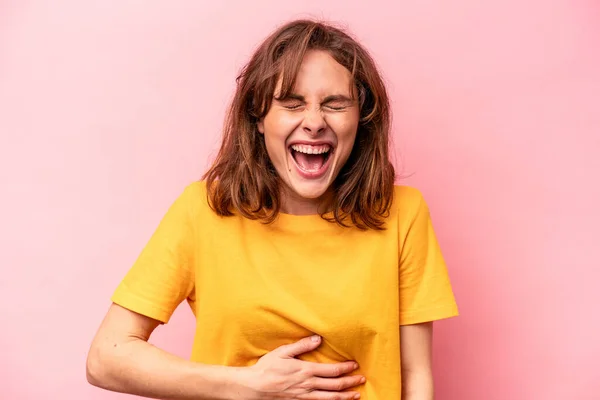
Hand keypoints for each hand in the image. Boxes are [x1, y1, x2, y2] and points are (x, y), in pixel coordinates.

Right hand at [240, 335, 364, 398]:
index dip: (345, 368)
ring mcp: (304, 395)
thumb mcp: (283, 352)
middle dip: (350, 382)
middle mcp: (308, 384)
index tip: (355, 365)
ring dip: (345, 396)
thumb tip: (318, 338)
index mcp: (305, 370)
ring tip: (356, 394)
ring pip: (330, 398)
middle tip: (361, 379)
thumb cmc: (267, 368)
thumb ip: (302, 345)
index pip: (332, 370)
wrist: (254, 387)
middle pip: (335, 386)